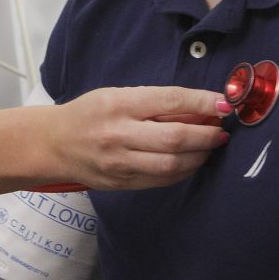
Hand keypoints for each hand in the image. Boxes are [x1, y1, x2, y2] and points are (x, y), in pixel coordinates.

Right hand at [44, 86, 228, 188]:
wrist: (54, 144)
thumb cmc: (90, 113)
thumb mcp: (118, 95)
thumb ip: (156, 102)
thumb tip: (200, 108)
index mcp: (119, 104)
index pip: (170, 101)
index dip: (202, 102)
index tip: (224, 103)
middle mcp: (118, 135)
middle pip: (175, 138)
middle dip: (207, 134)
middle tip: (222, 130)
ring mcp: (120, 164)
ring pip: (172, 164)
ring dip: (200, 156)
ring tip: (211, 146)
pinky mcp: (122, 184)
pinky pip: (162, 180)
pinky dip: (184, 171)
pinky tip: (192, 161)